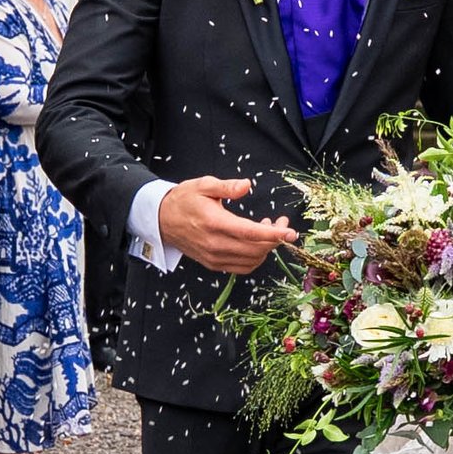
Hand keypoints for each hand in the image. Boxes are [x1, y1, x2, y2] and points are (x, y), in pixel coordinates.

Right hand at [157, 176, 296, 272]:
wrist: (161, 219)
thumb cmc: (183, 199)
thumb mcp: (203, 185)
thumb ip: (226, 186)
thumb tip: (247, 185)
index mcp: (214, 223)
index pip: (250, 233)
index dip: (273, 235)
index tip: (290, 232)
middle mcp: (215, 244)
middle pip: (255, 249)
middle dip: (275, 239)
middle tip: (282, 224)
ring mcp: (214, 257)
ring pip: (251, 261)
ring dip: (266, 248)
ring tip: (267, 230)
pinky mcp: (213, 264)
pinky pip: (242, 268)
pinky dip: (255, 259)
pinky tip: (256, 243)